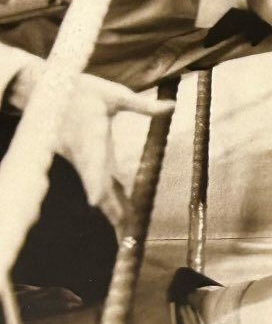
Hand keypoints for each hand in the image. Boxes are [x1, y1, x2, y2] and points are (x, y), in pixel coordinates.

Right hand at [10, 60, 173, 219]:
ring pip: (97, 188)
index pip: (92, 162)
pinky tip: (121, 213)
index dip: (94, 182)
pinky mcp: (83, 162)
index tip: (94, 201)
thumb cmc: (81, 90)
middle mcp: (83, 153)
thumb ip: (142, 105)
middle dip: (109, 209)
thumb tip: (171, 107)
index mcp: (90, 136)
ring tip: (125, 233)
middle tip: (122, 232)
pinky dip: (109, 198)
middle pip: (97, 186)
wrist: (48, 91)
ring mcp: (82, 160)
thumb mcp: (113, 93)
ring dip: (111, 209)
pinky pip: (97, 183)